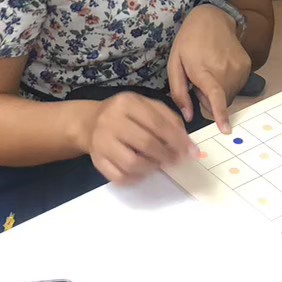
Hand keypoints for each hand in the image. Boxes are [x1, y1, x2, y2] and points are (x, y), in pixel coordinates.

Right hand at [82, 92, 196, 184]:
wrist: (89, 122)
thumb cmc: (125, 114)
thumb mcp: (146, 105)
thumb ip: (168, 119)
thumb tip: (187, 143)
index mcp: (127, 103)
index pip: (157, 123)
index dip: (178, 140)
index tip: (192, 152)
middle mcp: (111, 120)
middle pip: (146, 143)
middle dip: (167, 155)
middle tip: (177, 161)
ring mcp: (101, 142)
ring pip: (132, 163)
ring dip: (151, 167)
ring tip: (158, 164)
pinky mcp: (97, 161)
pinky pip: (119, 177)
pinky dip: (135, 178)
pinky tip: (143, 171)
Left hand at [168, 4, 250, 132]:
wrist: (212, 18)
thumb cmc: (189, 41)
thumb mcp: (174, 63)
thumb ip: (179, 92)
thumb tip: (188, 116)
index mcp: (203, 70)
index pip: (214, 95)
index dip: (220, 114)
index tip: (226, 130)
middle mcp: (224, 70)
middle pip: (218, 102)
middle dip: (207, 98)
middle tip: (199, 80)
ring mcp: (238, 68)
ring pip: (228, 96)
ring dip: (218, 91)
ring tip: (210, 71)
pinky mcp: (247, 67)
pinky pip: (236, 87)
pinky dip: (227, 84)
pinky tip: (220, 67)